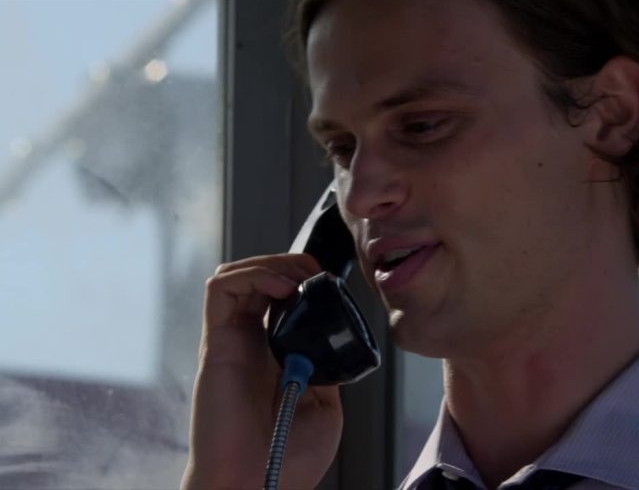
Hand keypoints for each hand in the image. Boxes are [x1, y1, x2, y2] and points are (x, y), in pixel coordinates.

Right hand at [182, 254, 342, 489]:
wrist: (258, 486)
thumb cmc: (287, 459)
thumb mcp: (326, 406)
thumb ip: (324, 367)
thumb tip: (331, 339)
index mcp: (277, 356)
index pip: (281, 298)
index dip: (303, 279)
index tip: (330, 284)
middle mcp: (251, 343)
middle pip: (259, 278)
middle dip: (290, 263)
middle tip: (316, 274)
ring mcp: (231, 340)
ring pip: (237, 275)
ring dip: (271, 263)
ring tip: (298, 278)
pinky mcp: (215, 342)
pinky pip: (219, 290)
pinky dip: (251, 274)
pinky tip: (281, 287)